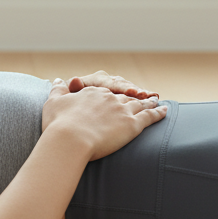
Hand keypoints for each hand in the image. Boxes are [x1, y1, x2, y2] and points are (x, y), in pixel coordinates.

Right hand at [41, 79, 166, 159]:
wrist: (70, 139)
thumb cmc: (58, 123)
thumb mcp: (53, 102)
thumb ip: (57, 90)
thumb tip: (57, 79)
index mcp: (92, 93)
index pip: (106, 92)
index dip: (112, 94)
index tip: (117, 95)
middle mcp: (109, 98)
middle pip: (124, 96)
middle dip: (134, 96)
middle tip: (143, 95)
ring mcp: (122, 110)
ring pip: (139, 104)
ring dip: (149, 102)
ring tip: (156, 101)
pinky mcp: (132, 125)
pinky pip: (150, 117)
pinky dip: (158, 113)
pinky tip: (164, 111)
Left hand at [66, 69, 157, 99]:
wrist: (69, 107)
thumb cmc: (67, 104)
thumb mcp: (65, 96)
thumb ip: (70, 89)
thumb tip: (74, 80)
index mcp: (93, 81)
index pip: (108, 83)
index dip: (121, 87)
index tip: (132, 92)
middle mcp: (105, 81)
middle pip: (121, 85)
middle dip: (134, 90)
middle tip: (146, 96)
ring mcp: (112, 87)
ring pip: (128, 88)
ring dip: (140, 93)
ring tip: (152, 97)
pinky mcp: (118, 95)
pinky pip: (131, 94)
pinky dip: (141, 96)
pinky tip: (152, 99)